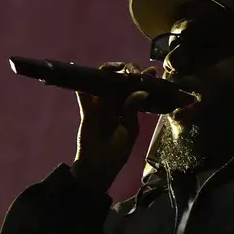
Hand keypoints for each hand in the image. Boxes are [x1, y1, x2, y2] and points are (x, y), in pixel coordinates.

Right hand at [71, 62, 153, 193]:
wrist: (99, 166)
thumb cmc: (117, 151)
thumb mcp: (130, 130)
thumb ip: (133, 109)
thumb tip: (142, 92)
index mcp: (129, 108)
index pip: (137, 89)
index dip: (144, 79)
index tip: (152, 73)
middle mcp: (115, 103)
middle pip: (120, 81)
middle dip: (128, 71)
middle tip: (134, 72)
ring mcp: (101, 104)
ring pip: (103, 82)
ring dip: (110, 71)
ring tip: (117, 68)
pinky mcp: (87, 109)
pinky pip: (83, 93)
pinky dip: (82, 82)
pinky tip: (84, 71)